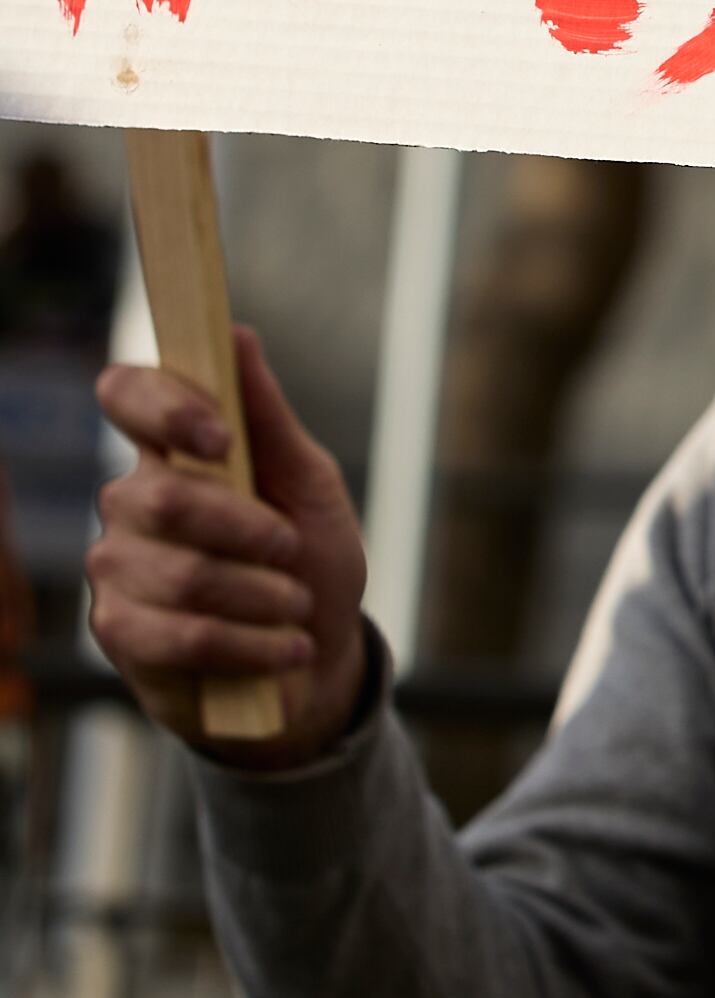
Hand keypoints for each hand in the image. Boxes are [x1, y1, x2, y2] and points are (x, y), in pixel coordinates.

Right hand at [90, 330, 368, 767]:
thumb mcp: (309, 484)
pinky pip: (183, 634)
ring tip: (295, 606)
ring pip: (184, 574)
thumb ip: (270, 417)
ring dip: (264, 595)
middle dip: (250, 530)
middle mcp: (130, 502)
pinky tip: (285, 647)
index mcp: (171, 449)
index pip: (125, 394)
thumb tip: (237, 334)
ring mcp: (117, 567)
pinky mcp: (120, 633)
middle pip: (164, 497)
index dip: (164, 407)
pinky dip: (252, 644)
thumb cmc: (309, 560)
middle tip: (291, 549)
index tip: (221, 437)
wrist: (314, 662)